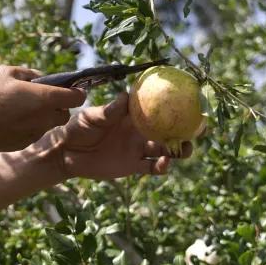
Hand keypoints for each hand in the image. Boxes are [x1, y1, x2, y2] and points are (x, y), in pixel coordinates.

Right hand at [0, 65, 86, 151]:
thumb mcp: (5, 73)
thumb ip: (27, 73)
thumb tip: (38, 77)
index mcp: (45, 97)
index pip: (77, 97)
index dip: (76, 91)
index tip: (70, 88)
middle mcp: (46, 117)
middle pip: (65, 113)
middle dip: (59, 106)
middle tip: (41, 98)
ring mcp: (36, 132)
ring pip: (49, 124)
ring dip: (43, 116)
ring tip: (22, 109)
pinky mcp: (26, 142)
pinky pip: (35, 132)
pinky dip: (29, 126)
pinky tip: (11, 120)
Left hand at [34, 92, 193, 179]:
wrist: (66, 152)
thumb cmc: (78, 127)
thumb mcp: (92, 116)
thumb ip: (110, 110)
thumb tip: (127, 96)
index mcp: (132, 116)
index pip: (156, 108)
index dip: (174, 106)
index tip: (190, 101)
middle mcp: (139, 131)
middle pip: (169, 130)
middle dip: (186, 130)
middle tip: (199, 128)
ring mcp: (138, 149)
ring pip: (166, 150)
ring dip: (178, 150)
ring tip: (185, 149)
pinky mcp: (133, 166)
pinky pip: (153, 168)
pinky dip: (162, 167)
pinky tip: (164, 164)